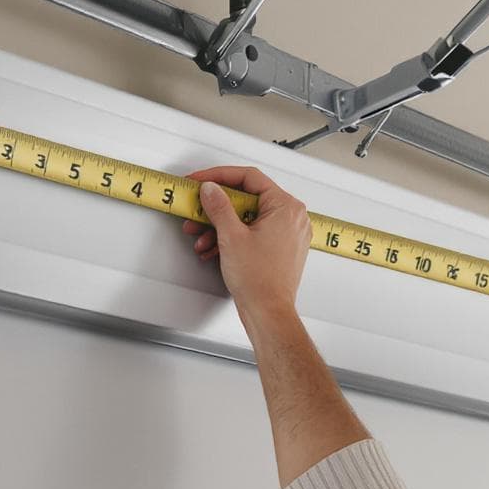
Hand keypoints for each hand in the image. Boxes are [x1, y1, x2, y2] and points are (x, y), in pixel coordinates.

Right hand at [183, 164, 309, 323]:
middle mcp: (291, 218)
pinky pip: (252, 232)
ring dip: (219, 225)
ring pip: (246, 218)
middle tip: (196, 208)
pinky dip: (231, 237)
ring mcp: (287, 234)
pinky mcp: (279, 248)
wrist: (268, 313)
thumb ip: (219, 206)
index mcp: (286, 207)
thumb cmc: (261, 282)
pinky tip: (212, 246)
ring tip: (200, 233)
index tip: (201, 180)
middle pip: (246, 199)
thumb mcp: (231, 236)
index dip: (219, 176)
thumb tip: (211, 189)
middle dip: (216, 207)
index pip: (249, 177)